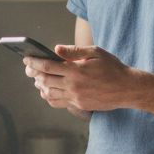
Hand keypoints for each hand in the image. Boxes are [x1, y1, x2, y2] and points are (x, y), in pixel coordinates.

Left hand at [23, 44, 141, 112]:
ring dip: (40, 85)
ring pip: (48, 93)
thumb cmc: (112, 67)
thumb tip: (56, 49)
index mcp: (75, 70)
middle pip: (44, 80)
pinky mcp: (79, 105)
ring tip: (38, 79)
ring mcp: (75, 97)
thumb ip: (74, 51)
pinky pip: (57, 102)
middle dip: (33, 73)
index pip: (47, 66)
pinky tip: (48, 91)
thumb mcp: (95, 52)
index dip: (34, 62)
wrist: (127, 88)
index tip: (26, 59)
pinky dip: (49, 97)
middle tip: (29, 68)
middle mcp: (73, 85)